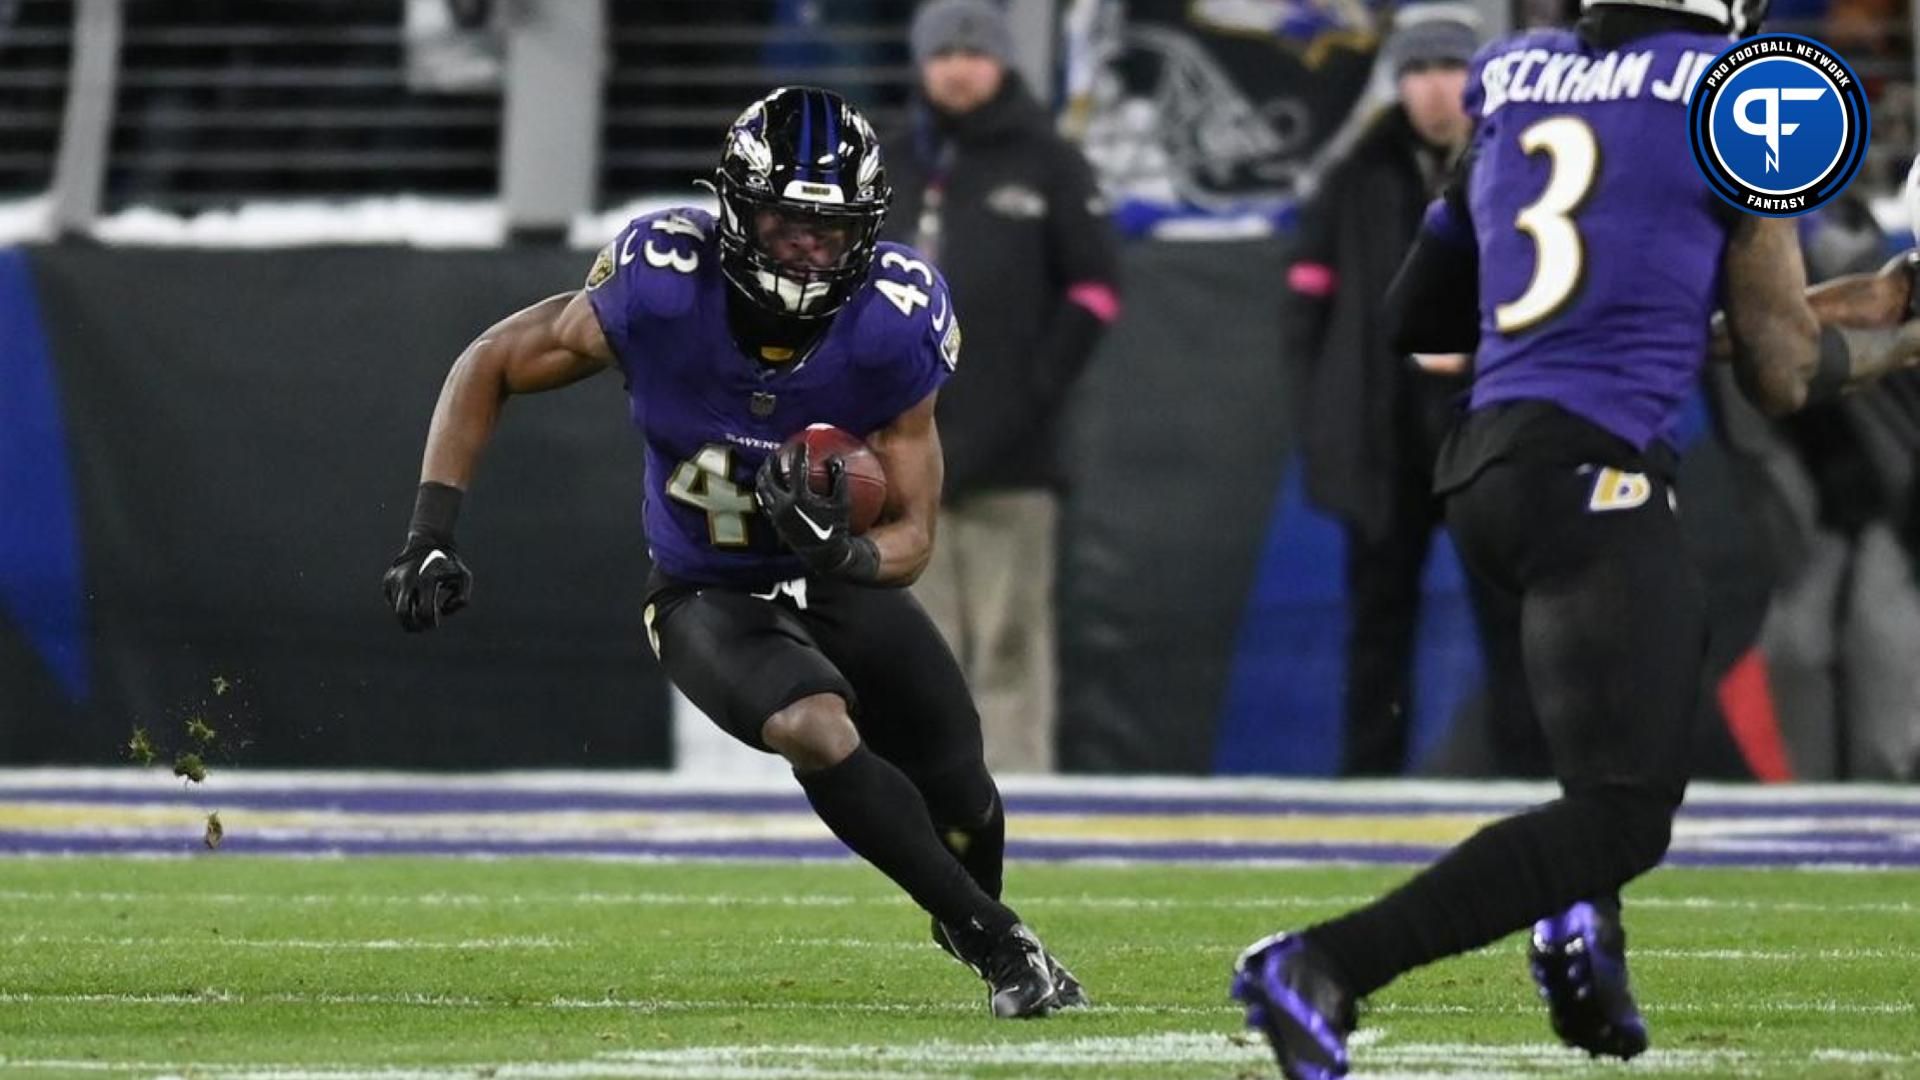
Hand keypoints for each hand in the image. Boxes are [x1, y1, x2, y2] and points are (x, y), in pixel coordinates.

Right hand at [382, 540, 473, 631]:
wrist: (428, 541)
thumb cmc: (449, 563)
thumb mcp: (464, 577)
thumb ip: (462, 599)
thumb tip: (442, 611)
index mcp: (426, 580)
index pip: (422, 613)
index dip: (430, 623)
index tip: (435, 622)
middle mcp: (407, 580)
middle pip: (402, 614)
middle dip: (413, 626)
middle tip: (423, 627)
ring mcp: (394, 580)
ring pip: (396, 610)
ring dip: (408, 618)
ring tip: (420, 616)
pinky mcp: (388, 581)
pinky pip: (392, 602)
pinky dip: (402, 607)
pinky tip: (413, 601)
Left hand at [755, 444, 877, 579]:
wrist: (824, 554)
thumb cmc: (836, 528)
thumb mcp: (842, 503)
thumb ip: (839, 479)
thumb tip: (835, 457)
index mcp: (800, 499)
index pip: (796, 470)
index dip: (798, 454)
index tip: (801, 443)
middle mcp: (784, 505)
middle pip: (771, 477)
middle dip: (773, 461)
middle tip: (777, 452)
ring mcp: (776, 514)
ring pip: (763, 489)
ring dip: (764, 475)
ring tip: (769, 466)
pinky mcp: (774, 522)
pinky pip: (764, 501)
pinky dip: (765, 490)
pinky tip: (769, 485)